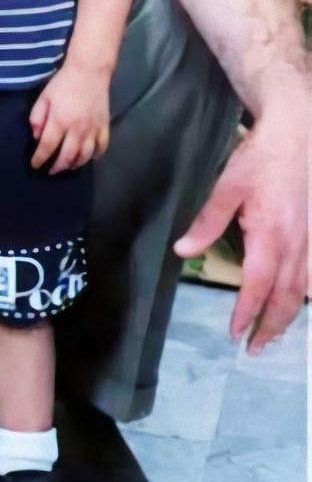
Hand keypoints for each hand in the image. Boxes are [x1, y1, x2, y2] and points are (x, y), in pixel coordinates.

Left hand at [30, 63, 109, 173]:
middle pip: (67, 156)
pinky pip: (102, 147)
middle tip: (51, 170)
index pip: (47, 147)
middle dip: (57, 167)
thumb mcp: (44, 97)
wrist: (89, 71)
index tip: (35, 165)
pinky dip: (96, 156)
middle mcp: (77, 130)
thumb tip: (36, 137)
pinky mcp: (104, 126)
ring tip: (67, 167)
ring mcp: (92, 129)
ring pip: (85, 156)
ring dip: (75, 165)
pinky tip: (89, 158)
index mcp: (59, 121)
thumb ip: (37, 117)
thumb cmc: (63, 83)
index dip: (40, 159)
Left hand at [174, 105, 309, 351]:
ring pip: (303, 289)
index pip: (258, 286)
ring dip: (289, 315)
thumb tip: (182, 251)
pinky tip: (296, 300)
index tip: (235, 333)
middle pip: (286, 297)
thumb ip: (206, 222)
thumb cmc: (259, 158)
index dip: (247, 312)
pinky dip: (303, 293)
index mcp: (272, 236)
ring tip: (273, 333)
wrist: (296, 133)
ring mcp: (311, 239)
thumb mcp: (226, 188)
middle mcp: (297, 244)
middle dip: (271, 326)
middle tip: (254, 348)